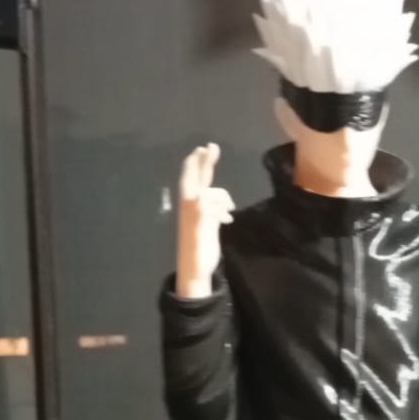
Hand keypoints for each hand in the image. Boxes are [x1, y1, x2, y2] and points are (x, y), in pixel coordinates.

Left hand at [175, 143, 234, 297]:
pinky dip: (224, 207)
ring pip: (211, 193)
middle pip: (200, 179)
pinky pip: (216, 205)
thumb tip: (202, 197)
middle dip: (206, 163)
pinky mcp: (207, 222)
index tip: (204, 148)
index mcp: (190, 206)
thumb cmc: (196, 256)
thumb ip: (199, 216)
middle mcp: (193, 206)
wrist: (195, 273)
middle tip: (212, 146)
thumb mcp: (197, 235)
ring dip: (222, 197)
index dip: (198, 164)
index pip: (194, 179)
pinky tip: (228, 218)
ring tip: (228, 211)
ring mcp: (200, 213)